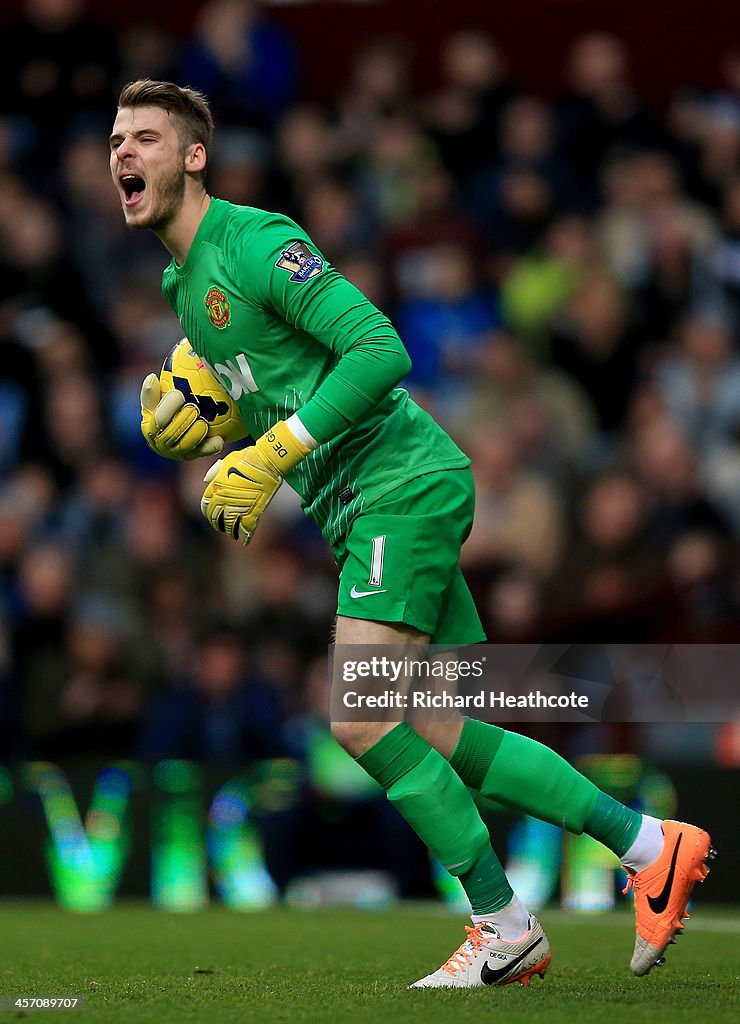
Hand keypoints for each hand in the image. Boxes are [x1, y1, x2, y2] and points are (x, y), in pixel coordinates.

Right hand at [140, 372, 223, 459]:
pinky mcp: (194, 455)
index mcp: (149, 428)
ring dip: (195, 433)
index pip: (159, 419)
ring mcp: (178, 452)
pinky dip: (211, 446)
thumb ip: (152, 392)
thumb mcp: (156, 401)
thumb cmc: (167, 409)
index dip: (169, 407)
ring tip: (204, 422)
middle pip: (171, 433)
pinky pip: (203, 452)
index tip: (179, 395)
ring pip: (186, 445)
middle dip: (183, 420)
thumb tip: (152, 378)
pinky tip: (219, 439)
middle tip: (194, 407)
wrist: (183, 428)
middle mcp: (161, 443)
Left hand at [200, 421, 309, 543]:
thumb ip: (214, 472)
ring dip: (230, 531)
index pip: (205, 506)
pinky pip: (247, 528)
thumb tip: (207, 480)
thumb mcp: (226, 461)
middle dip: (218, 523)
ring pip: (229, 526)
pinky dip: (245, 536)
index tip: (212, 513)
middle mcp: (224, 500)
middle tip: (222, 527)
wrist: (267, 460)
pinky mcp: (254, 511)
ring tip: (232, 534)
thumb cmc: (247, 458)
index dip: (208, 511)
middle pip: (216, 518)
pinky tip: (244, 542)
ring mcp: (238, 507)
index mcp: (215, 488)